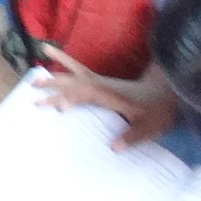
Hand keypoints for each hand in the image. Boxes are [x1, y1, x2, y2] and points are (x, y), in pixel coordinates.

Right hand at [36, 44, 181, 147]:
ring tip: (34, 76)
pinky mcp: (100, 82)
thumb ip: (132, 136)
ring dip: (54, 77)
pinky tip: (51, 53)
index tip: (59, 106)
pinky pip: (77, 70)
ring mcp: (100, 82)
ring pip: (73, 75)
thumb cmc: (157, 111)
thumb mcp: (149, 127)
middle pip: (75, 83)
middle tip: (34, 91)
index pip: (88, 94)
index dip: (74, 98)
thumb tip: (113, 147)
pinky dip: (63, 62)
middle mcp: (102, 86)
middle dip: (55, 87)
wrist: (165, 92)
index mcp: (111, 95)